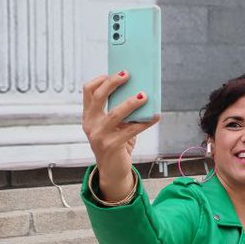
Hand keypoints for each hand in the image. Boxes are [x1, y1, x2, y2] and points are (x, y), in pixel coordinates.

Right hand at [82, 73, 158, 199]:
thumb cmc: (116, 143)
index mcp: (89, 116)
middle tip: (127, 74)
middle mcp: (91, 124)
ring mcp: (99, 136)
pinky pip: (131, 130)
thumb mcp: (113, 125)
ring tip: (144, 95)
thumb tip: (139, 90)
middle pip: (99, 98)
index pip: (88, 92)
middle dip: (113, 83)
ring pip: (115, 114)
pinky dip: (145, 122)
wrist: (113, 170)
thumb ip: (119, 110)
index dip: (100, 80)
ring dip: (131, 103)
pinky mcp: (111, 146)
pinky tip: (155, 116)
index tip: (114, 73)